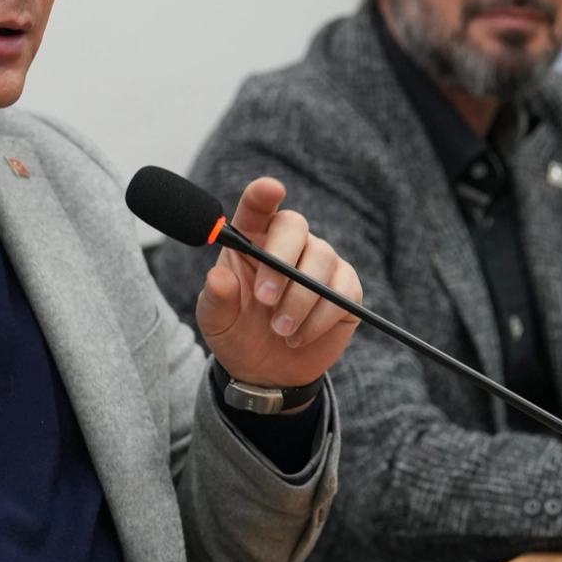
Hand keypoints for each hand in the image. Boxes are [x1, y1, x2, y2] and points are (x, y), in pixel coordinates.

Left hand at [193, 177, 361, 392]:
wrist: (267, 372)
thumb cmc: (237, 333)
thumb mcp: (216, 320)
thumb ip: (216, 298)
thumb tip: (218, 277)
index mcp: (252, 239)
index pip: (258, 207)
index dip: (264, 194)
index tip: (270, 189)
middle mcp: (288, 243)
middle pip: (294, 225)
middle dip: (280, 261)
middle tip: (264, 300)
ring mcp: (320, 262)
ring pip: (321, 260)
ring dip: (299, 299)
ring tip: (280, 331)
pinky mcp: (345, 287)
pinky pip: (342, 292)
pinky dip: (320, 318)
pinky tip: (299, 337)